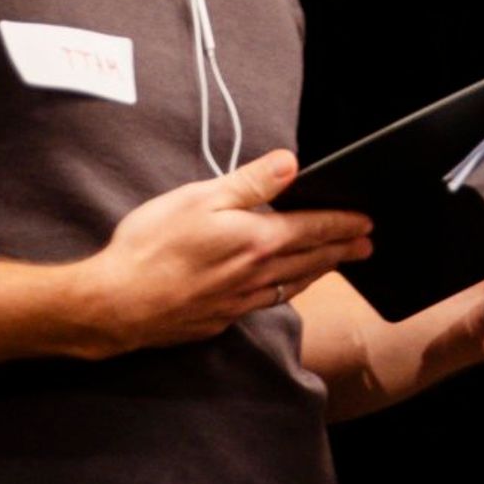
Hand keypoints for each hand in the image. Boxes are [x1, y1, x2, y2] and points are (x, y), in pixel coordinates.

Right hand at [77, 148, 371, 356]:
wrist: (117, 304)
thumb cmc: (153, 245)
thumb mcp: (201, 197)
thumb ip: (251, 183)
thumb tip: (291, 164)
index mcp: (256, 241)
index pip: (313, 229)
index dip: (342, 223)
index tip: (367, 222)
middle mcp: (256, 276)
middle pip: (311, 260)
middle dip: (341, 250)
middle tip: (366, 246)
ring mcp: (239, 302)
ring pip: (292, 285)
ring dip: (319, 272)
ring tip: (334, 264)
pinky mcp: (220, 319)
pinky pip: (268, 303)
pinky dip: (287, 291)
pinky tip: (283, 289)